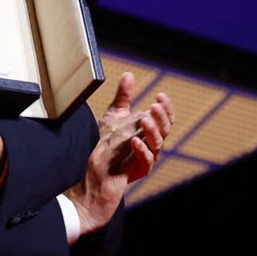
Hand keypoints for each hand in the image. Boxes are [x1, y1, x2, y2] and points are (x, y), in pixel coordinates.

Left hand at [65, 72, 173, 235]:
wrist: (90, 180)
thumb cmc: (102, 150)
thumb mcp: (112, 119)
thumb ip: (123, 99)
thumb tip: (130, 75)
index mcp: (146, 134)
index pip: (163, 120)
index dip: (166, 108)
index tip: (161, 95)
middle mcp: (148, 147)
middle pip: (165, 131)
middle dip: (162, 117)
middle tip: (154, 105)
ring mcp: (143, 161)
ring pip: (158, 146)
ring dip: (153, 131)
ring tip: (144, 119)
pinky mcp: (135, 174)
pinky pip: (146, 162)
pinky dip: (142, 150)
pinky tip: (134, 140)